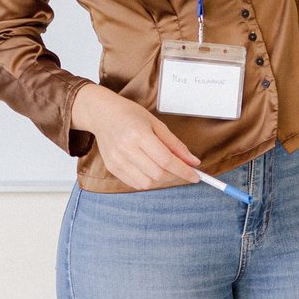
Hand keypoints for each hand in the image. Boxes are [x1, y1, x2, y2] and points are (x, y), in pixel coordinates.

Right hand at [71, 82, 201, 189]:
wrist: (102, 114)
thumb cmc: (130, 115)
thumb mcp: (157, 124)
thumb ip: (176, 145)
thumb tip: (193, 162)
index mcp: (139, 134)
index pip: (166, 160)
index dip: (184, 170)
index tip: (196, 176)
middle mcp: (126, 149)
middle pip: (158, 174)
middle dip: (175, 175)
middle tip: (183, 170)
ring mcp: (116, 160)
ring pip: (147, 182)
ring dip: (162, 179)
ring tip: (166, 168)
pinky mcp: (112, 168)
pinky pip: (135, 184)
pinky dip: (149, 181)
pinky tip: (151, 170)